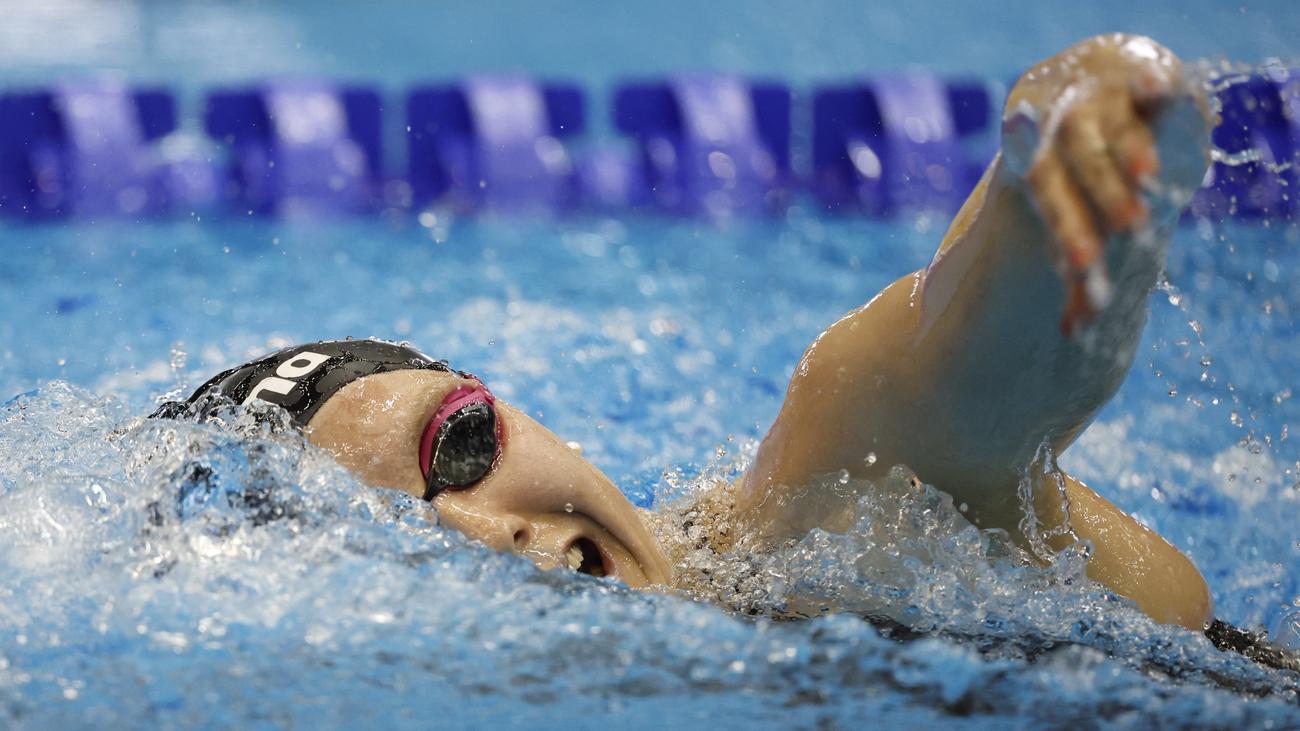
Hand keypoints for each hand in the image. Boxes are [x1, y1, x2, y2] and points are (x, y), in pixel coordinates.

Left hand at [1003, 35, 1209, 334]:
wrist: (1073, 84)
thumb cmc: (1074, 170)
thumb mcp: (1073, 213)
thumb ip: (1079, 266)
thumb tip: (1075, 334)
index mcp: (1041, 175)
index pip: (1051, 208)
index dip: (1068, 235)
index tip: (1084, 268)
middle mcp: (1060, 138)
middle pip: (1074, 170)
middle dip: (1101, 199)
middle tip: (1131, 229)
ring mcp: (1094, 103)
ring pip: (1106, 128)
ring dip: (1127, 150)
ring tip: (1149, 177)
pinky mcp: (1130, 77)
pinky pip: (1140, 80)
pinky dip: (1150, 84)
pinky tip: (1158, 92)